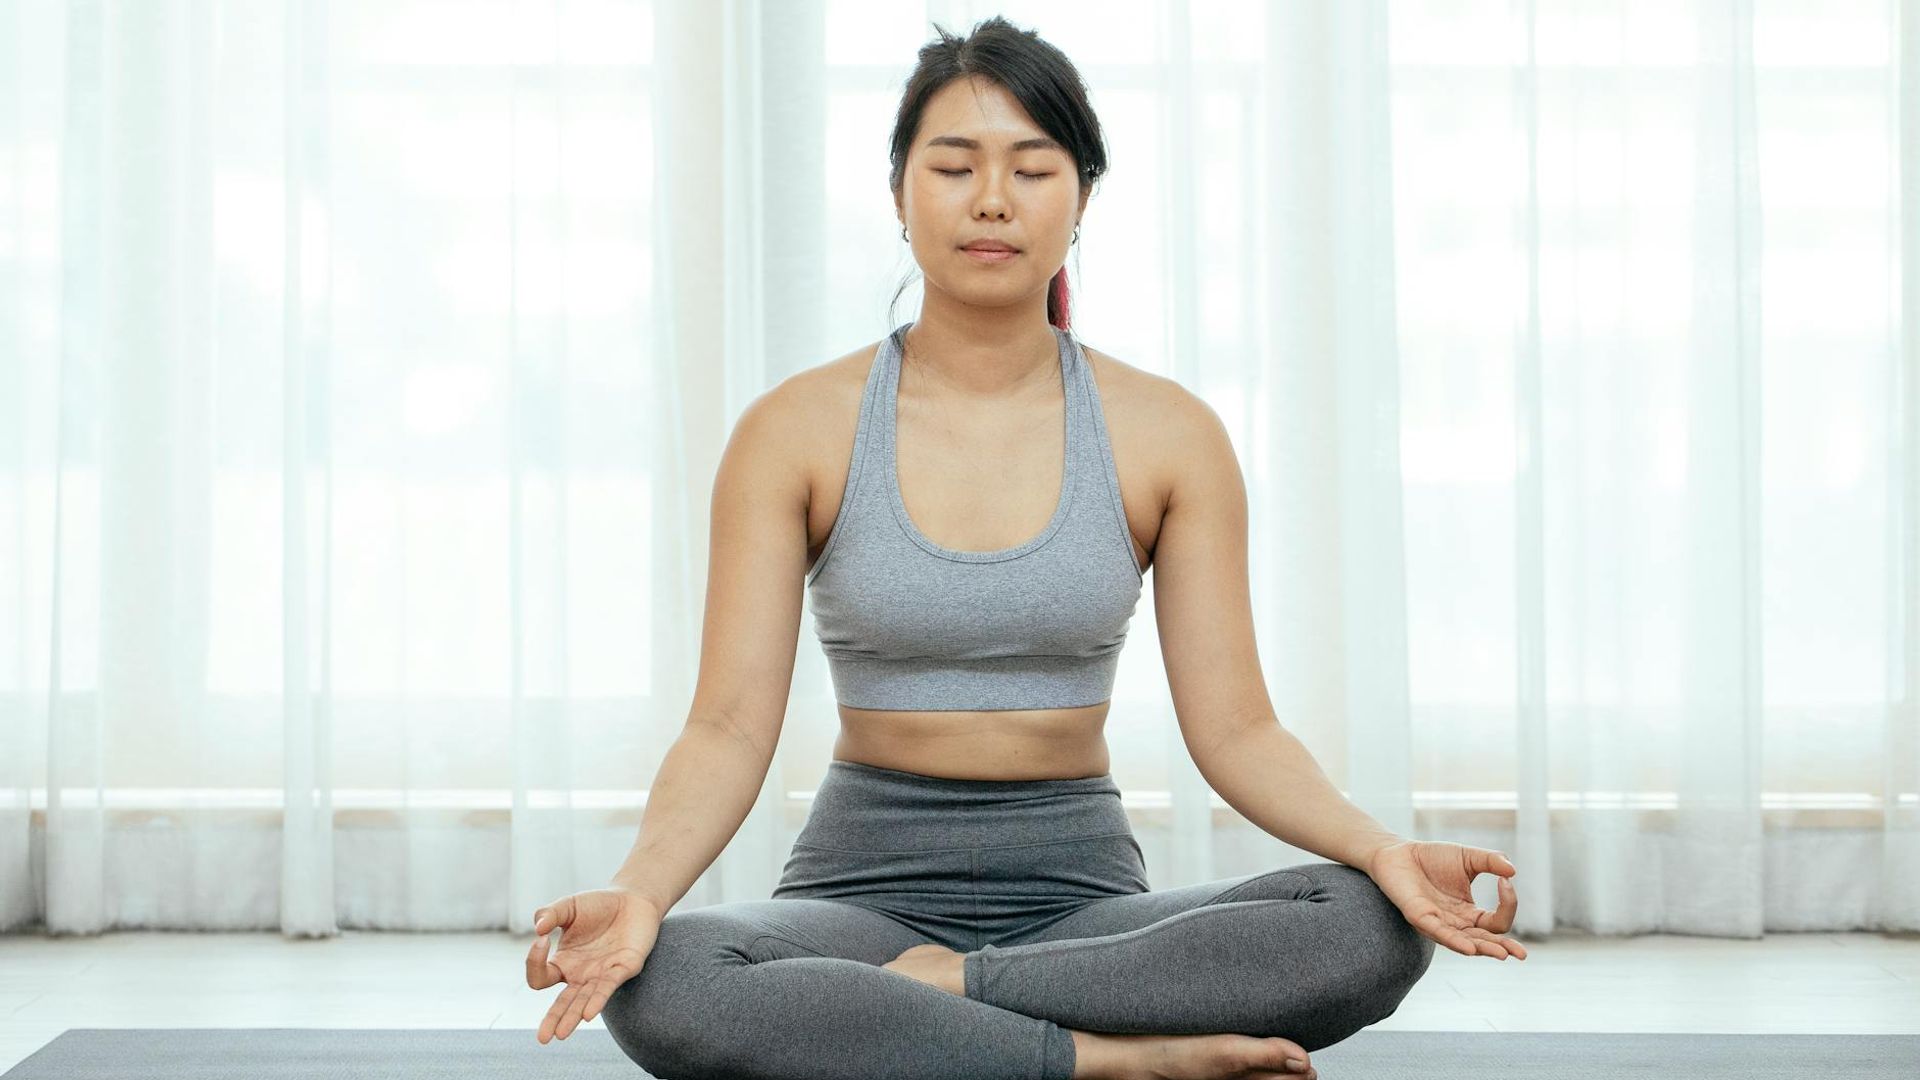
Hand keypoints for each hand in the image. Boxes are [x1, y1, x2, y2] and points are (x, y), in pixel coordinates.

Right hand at [525, 887, 663, 1043]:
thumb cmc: (598, 905)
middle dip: (553, 1020)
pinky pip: (608, 987)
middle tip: (542, 1039)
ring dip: (574, 1017)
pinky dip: (598, 1000)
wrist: (633, 898)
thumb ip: (550, 913)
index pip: (541, 975)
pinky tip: (589, 1013)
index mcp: (564, 962)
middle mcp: (581, 974)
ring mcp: (602, 974)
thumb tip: (537, 927)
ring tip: (561, 1034)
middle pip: (563, 1003)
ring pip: (584, 1001)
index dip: (535, 961)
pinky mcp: (624, 968)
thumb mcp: (569, 906)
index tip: (541, 940)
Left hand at [1364, 840, 1527, 960]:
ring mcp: (1437, 923)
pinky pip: (1438, 933)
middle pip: (1484, 941)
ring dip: (1483, 949)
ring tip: (1502, 954)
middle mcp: (1455, 923)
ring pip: (1464, 943)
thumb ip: (1490, 862)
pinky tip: (1470, 948)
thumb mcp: (1468, 857)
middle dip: (1502, 948)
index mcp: (1469, 913)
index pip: (1496, 922)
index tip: (1506, 881)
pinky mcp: (1418, 917)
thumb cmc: (1432, 858)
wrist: (1398, 852)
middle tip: (1521, 954)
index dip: (1507, 905)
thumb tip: (1513, 871)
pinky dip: (1454, 941)